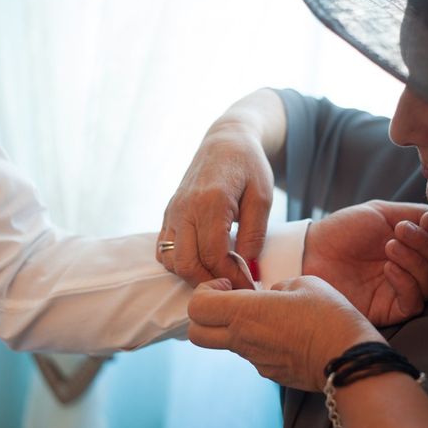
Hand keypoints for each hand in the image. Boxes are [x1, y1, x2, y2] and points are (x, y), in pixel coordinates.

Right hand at [157, 89, 285, 288]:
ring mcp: (172, 212)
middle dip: (210, 283)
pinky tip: (203, 260)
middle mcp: (185, 208)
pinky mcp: (168, 214)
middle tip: (233, 285)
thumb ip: (255, 233)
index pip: (213, 255)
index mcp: (211, 202)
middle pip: (186, 264)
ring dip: (194, 274)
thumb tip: (249, 267)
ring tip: (219, 273)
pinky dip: (180, 263)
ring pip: (171, 261)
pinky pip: (164, 251)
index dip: (232, 277)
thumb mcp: (263, 196)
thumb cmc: (248, 166)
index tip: (249, 286)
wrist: (225, 142)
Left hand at [188, 276, 384, 391]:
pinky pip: (253, 354)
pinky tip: (287, 333)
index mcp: (245, 313)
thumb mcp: (304, 283)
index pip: (196, 306)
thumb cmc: (329, 315)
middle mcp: (243, 339)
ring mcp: (256, 360)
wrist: (351, 360)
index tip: (229, 284)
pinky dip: (260, 341)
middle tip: (231, 300)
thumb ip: (278, 287)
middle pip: (196, 333)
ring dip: (236, 326)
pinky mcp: (271, 373)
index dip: (205, 290)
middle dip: (205, 315)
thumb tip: (273, 295)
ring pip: (226, 343)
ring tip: (269, 315)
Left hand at [303, 200, 427, 325]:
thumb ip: (415, 213)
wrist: (313, 251)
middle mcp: (411, 270)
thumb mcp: (380, 213)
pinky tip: (388, 267)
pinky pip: (414, 303)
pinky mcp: (389, 310)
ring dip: (416, 261)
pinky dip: (407, 282)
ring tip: (389, 247)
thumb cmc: (343, 230)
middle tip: (400, 232)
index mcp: (412, 247)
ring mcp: (400, 291)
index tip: (426, 219)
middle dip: (426, 245)